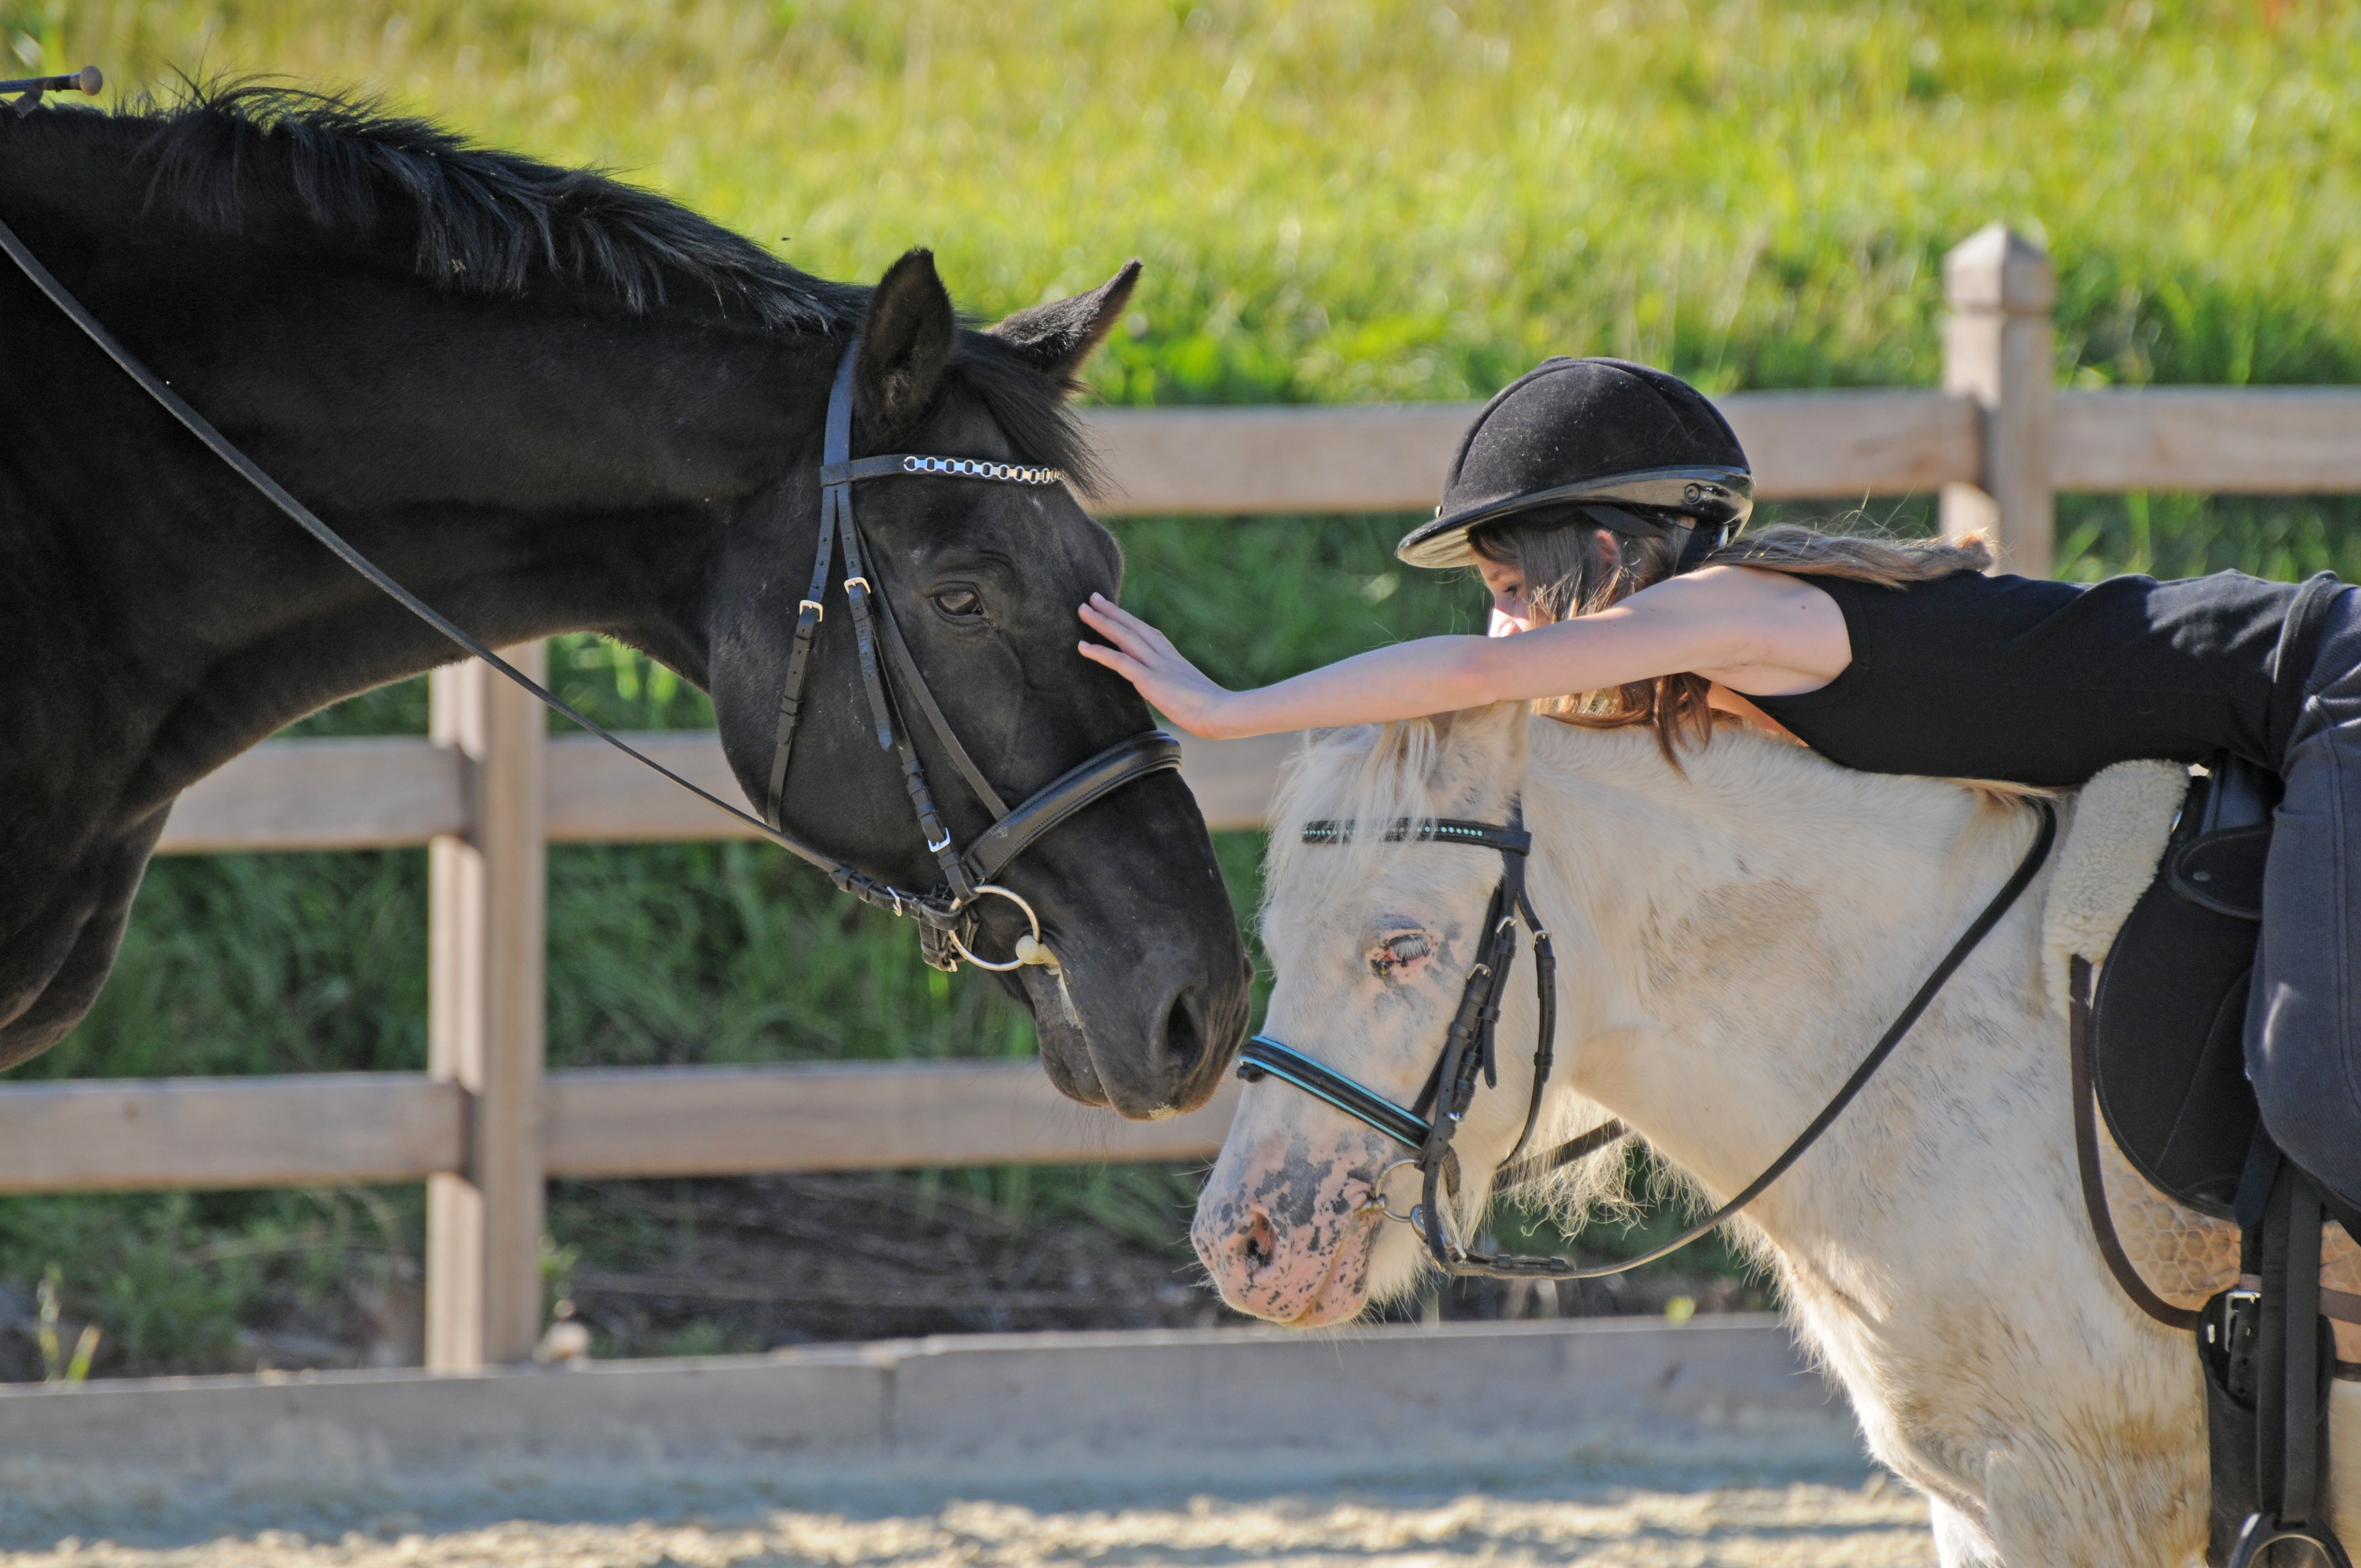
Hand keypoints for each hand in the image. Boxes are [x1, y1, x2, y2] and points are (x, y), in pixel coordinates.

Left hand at [1077, 594, 1237, 736]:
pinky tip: (1082, 646)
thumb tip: (1181, 703)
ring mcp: (1157, 666)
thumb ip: (1183, 694)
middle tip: (1094, 597)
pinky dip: (1100, 653)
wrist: (1223, 712)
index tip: (1119, 612)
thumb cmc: (1216, 712)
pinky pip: (1120, 661)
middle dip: (1113, 611)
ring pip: (1125, 637)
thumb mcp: (1197, 697)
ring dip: (1102, 622)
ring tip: (1083, 609)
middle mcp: (1165, 657)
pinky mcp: (1149, 679)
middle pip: (1135, 627)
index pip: (1152, 635)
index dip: (1133, 622)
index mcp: (1177, 661)